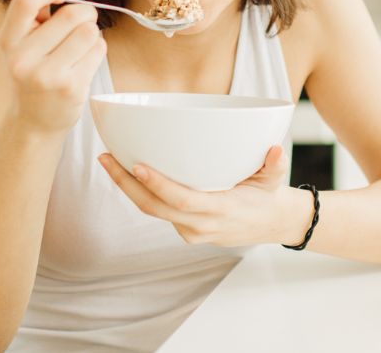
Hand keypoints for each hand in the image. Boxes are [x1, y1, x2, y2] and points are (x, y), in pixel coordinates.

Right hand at [0, 0, 105, 135]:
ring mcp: (47, 76)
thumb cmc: (33, 70)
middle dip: (84, 15)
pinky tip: (85, 62)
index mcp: (7, 41)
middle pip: (72, 15)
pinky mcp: (71, 89)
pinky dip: (97, 52)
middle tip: (81, 24)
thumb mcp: (23, 38)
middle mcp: (22, 59)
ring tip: (81, 46)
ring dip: (92, 35)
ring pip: (89, 32)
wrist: (34, 121)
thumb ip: (29, 3)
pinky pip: (99, 52)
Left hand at [98, 146, 311, 246]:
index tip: (137, 166)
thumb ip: (275, 164)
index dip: (158, 185)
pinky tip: (128, 174)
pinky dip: (142, 194)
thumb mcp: (275, 180)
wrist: (272, 225)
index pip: (181, 200)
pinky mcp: (186, 230)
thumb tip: (274, 149)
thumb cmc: (269, 196)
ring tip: (109, 161)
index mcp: (220, 211)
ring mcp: (191, 231)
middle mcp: (200, 224)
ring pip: (152, 211)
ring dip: (128, 188)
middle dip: (125, 184)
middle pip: (154, 207)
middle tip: (105, 157)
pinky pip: (159, 212)